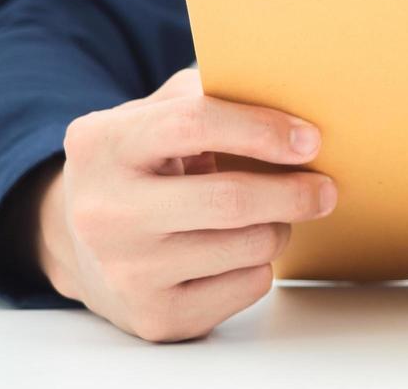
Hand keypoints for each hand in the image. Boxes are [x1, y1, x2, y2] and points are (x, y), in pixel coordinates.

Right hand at [33, 67, 337, 341]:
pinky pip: (247, 286)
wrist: (81, 246)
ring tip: (268, 214)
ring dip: (278, 227)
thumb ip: (208, 93)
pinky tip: (237, 250)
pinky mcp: (154, 318)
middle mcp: (105, 211)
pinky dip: (259, 264)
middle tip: (326, 188)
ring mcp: (126, 271)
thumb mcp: (155, 114)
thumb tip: (290, 90)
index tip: (310, 140)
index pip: (193, 124)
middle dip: (293, 192)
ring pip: (249, 246)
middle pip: (229, 200)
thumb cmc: (142, 165)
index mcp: (102, 144)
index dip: (261, 129)